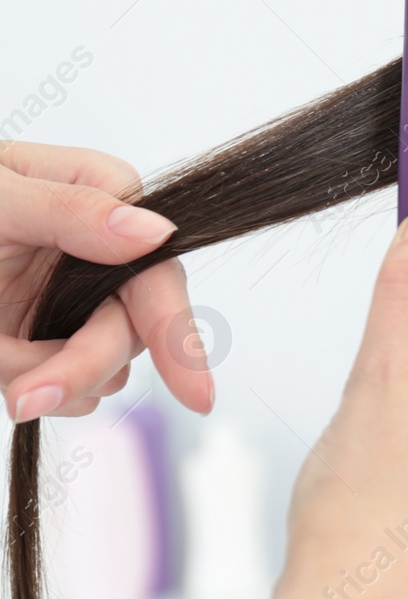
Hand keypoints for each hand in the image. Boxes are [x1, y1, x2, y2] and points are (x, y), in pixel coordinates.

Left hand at [0, 140, 209, 422]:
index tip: (196, 398)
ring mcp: (79, 300)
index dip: (180, 337)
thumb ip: (72, 212)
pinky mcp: (49, 338)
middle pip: (132, 334)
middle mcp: (107, 253)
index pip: (158, 275)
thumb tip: (155, 232)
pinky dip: (24, 382)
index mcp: (108, 199)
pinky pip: (62, 387)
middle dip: (78, 368)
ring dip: (40, 375)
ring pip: (101, 370)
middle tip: (21, 399)